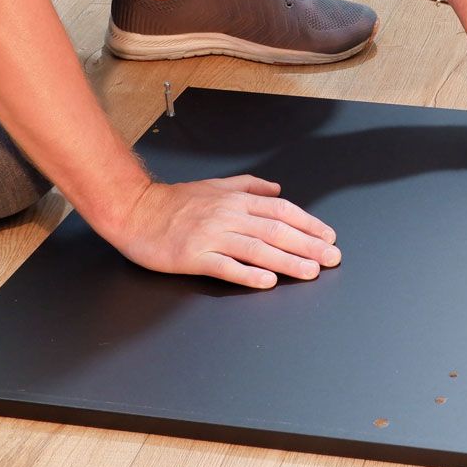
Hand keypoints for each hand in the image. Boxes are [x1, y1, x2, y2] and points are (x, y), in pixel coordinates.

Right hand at [104, 174, 340, 288]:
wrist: (135, 211)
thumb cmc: (174, 201)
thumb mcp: (216, 185)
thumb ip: (249, 187)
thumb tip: (278, 190)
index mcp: (236, 200)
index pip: (282, 211)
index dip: (309, 224)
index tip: (328, 236)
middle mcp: (228, 216)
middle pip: (276, 231)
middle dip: (308, 245)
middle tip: (332, 258)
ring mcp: (211, 236)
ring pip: (258, 249)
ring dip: (287, 262)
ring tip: (310, 271)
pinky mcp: (193, 256)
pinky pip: (226, 267)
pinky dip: (249, 274)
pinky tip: (268, 282)